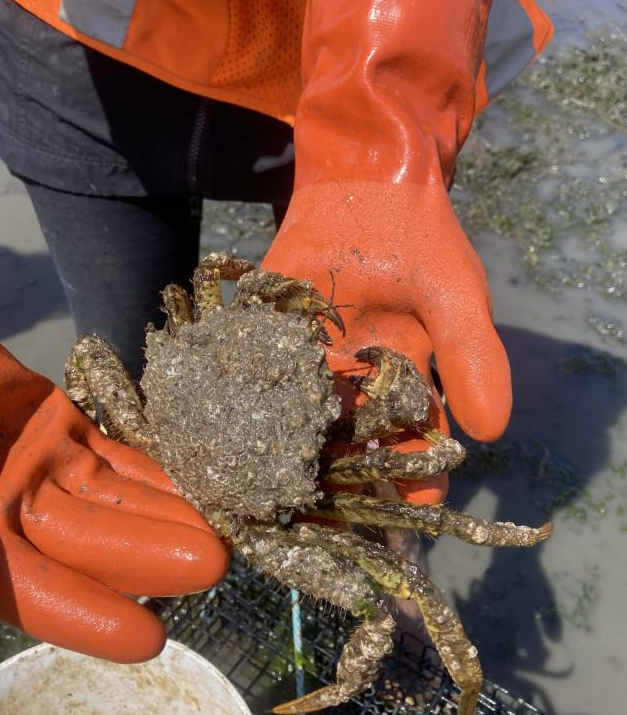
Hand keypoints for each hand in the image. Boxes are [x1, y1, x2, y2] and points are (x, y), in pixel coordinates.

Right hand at [0, 302, 227, 657]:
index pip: (32, 587)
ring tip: (223, 531)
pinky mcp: (63, 429)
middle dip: (152, 556)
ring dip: (164, 517)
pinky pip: (116, 459)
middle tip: (216, 564)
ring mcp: (41, 467)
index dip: (87, 616)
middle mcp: (8, 510)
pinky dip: (155, 475)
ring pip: (112, 501)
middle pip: (90, 544)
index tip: (149, 639)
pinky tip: (197, 489)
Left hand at [264, 0, 511, 502]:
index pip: (409, 446)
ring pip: (296, 422)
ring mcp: (306, 361)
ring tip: (266, 502)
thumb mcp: (455, 295)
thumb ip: (472, 356)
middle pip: (347, 447)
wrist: (362, 181)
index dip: (410, 485)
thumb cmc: (418, 237)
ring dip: (285, 459)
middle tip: (318, 533)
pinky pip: (252, 376)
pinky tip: (221, 441)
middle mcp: (352, 381)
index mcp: (402, 381)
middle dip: (337, 487)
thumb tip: (492, 431)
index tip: (401, 525)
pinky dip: (238, 404)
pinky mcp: (266, 335)